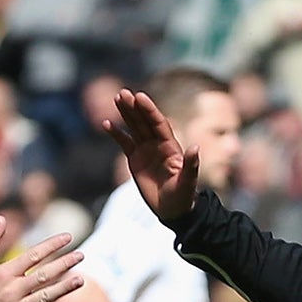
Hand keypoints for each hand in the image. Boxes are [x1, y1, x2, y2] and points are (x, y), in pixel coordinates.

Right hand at [0, 218, 84, 301]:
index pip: (34, 255)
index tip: (68, 237)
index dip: (52, 245)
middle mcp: (13, 291)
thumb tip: (2, 218)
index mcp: (4, 273)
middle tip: (82, 255)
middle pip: (44, 275)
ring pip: (46, 298)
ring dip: (65, 288)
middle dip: (64, 264)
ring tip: (81, 279)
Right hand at [105, 89, 198, 222]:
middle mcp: (158, 144)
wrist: (172, 209)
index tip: (140, 97)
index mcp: (170, 146)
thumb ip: (191, 165)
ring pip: (134, 127)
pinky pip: (124, 143)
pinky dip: (116, 133)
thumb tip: (195, 147)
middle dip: (135, 107)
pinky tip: (106, 124)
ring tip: (117, 97)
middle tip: (124, 93)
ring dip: (126, 113)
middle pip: (144, 121)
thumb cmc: (182, 196)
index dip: (149, 110)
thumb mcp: (188, 182)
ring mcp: (146, 150)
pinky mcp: (135, 159)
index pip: (158, 124)